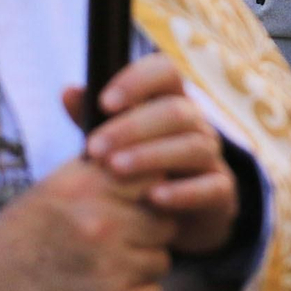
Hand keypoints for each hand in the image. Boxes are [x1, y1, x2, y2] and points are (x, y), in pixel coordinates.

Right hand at [0, 158, 178, 290]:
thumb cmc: (23, 233)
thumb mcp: (57, 186)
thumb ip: (102, 170)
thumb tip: (146, 150)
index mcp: (89, 186)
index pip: (154, 179)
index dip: (148, 194)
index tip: (133, 205)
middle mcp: (103, 222)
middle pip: (165, 222)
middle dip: (146, 233)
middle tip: (114, 243)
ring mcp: (111, 265)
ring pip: (160, 260)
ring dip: (139, 267)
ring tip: (104, 269)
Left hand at [68, 54, 238, 256]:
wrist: (172, 218)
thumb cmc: (137, 170)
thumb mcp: (112, 142)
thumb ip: (92, 118)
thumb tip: (68, 92)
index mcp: (171, 100)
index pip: (166, 71)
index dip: (138, 81)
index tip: (105, 103)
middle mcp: (197, 124)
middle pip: (177, 111)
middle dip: (132, 128)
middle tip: (94, 149)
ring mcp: (212, 158)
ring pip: (193, 146)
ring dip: (151, 156)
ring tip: (115, 169)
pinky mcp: (222, 192)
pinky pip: (211, 187)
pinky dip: (182, 192)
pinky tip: (153, 198)